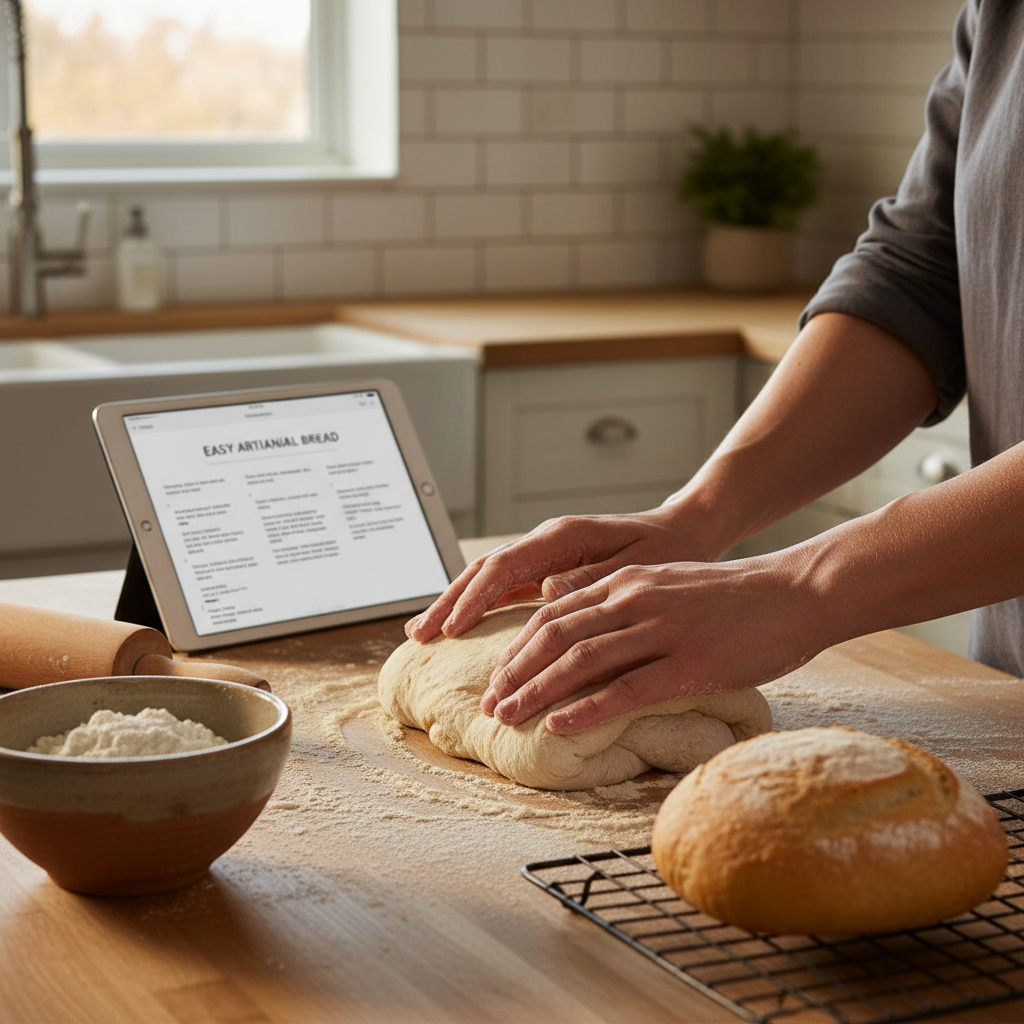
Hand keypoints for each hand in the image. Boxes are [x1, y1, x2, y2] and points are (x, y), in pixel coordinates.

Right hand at [406, 506, 709, 642]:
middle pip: (482, 571)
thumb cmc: (665, 549)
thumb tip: (548, 591)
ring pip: (486, 579)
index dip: (474, 600)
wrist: (683, 532)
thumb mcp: (636, 565)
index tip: (451, 630)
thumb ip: (590, 577)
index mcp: (561, 537)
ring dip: (454, 605)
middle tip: (418, 637)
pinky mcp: (546, 568)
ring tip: (423, 633)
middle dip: (448, 603)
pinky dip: (476, 606)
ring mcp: (542, 555)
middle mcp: (544, 542)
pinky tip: (459, 626)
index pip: (504, 567)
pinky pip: (502, 587)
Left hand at [480, 554, 820, 734]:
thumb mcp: (667, 583)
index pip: (554, 612)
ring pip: (581, 661)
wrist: (795, 590)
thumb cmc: (732, 595)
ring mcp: (661, 629)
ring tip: (510, 718)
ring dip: (538, 692)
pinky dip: (589, 709)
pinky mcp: (690, 661)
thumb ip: (623, 599)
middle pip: (555, 635)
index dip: (518, 647)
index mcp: (626, 581)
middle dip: (516, 672)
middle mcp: (634, 599)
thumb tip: (583, 627)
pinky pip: (628, 688)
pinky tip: (561, 727)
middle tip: (492, 704)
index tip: (498, 677)